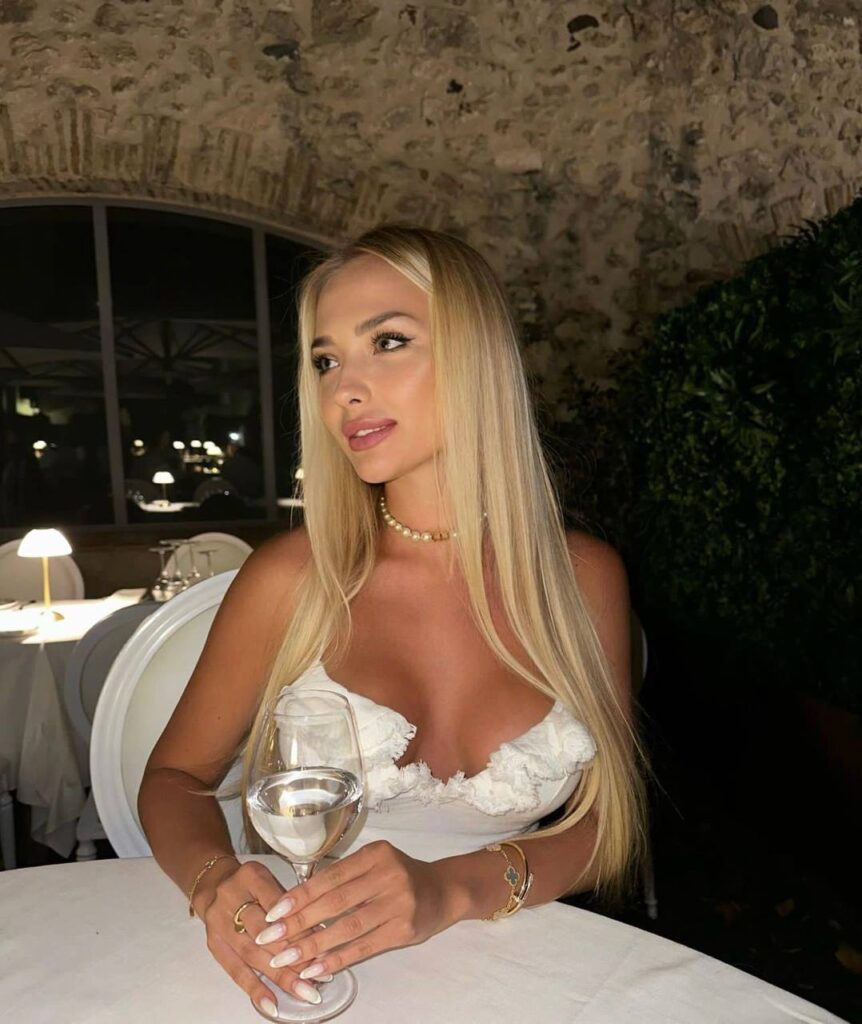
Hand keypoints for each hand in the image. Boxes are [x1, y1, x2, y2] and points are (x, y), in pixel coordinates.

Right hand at [194, 858, 325, 1010]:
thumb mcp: (270, 878)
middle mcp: (231, 898)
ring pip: (253, 954)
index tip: (325, 944)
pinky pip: (235, 970)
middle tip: (320, 974)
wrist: (212, 884)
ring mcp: (219, 924)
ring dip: (281, 976)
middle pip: (265, 932)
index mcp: (250, 876)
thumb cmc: (251, 883)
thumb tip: (320, 932)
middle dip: (294, 955)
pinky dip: (255, 989)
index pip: (279, 904)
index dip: (300, 925)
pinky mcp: (214, 945)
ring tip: (306, 991)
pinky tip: (272, 1005)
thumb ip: (291, 901)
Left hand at [252, 840, 460, 981]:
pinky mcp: (405, 929)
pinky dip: (337, 959)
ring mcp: (398, 903)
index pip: (329, 877)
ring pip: (347, 927)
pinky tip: (316, 969)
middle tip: (270, 940)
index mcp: (375, 854)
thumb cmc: (401, 877)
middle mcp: (388, 875)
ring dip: (313, 945)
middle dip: (298, 922)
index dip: (299, 896)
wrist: (444, 891)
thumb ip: (344, 877)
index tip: (273, 913)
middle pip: (335, 902)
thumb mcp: (375, 865)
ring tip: (286, 960)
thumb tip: (297, 903)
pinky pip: (364, 946)